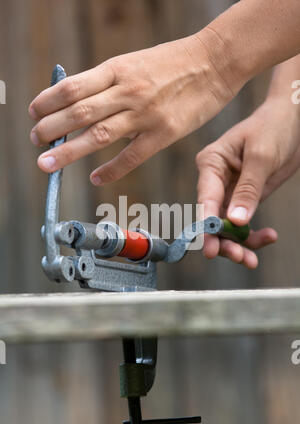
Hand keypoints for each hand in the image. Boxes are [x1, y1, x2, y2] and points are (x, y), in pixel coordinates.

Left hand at [29, 34, 240, 183]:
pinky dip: (110, 170)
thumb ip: (110, 82)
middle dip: (51, 128)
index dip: (48, 101)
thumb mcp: (135, 62)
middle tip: (35, 142)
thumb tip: (82, 104)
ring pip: (98, 135)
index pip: (72, 87)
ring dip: (69, 151)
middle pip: (79, 112)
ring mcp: (145, 113)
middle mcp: (127, 90)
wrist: (214, 62)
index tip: (34, 113)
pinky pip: (131, 156)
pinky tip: (95, 178)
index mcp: (118, 68)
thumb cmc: (173, 63)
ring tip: (48, 163)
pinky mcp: (164, 133)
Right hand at [196, 98, 299, 267]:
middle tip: (240, 258)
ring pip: (226, 227)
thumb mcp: (262, 156)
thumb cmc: (273, 128)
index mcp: (211, 164)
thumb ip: (248, 189)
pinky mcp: (243, 199)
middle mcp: (215, 181)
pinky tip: (269, 237)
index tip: (211, 248)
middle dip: (223, 241)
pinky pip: (242, 224)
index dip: (208, 225)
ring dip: (238, 245)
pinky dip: (253, 235)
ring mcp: (228, 192)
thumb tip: (235, 221)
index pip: (205, 199)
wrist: (292, 120)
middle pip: (212, 218)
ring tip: (251, 260)